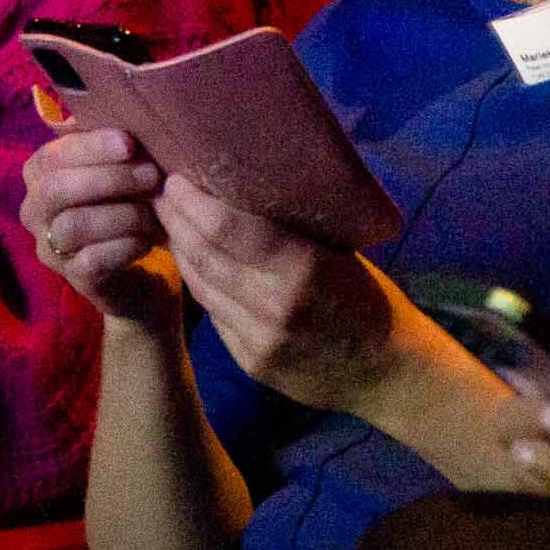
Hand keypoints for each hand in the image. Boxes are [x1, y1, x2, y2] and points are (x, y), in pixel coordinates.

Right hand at [18, 86, 181, 328]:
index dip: (90, 147)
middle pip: (57, 189)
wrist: (133, 266)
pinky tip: (146, 240)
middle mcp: (35, 210)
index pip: (53, 154)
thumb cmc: (124, 201)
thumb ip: (116, 143)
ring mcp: (49, 247)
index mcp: (40, 173)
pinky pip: (91, 261)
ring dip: (120, 214)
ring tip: (152, 212)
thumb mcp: (120, 167)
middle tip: (151, 176)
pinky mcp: (72, 279)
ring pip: (72, 226)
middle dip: (108, 179)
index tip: (130, 143)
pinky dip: (124, 247)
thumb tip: (137, 110)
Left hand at [157, 172, 409, 414]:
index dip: (195, 203)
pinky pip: (214, 313)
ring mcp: (259, 339)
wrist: (387, 371)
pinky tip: (192, 261)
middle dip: (177, 220)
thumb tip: (243, 191)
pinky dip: (199, 282)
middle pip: (206, 255)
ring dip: (180, 250)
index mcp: (304, 269)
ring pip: (202, 285)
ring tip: (169, 221)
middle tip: (162, 192)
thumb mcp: (340, 254)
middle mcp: (275, 306)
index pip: (230, 230)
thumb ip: (291, 232)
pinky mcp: (250, 362)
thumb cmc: (370, 298)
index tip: (177, 178)